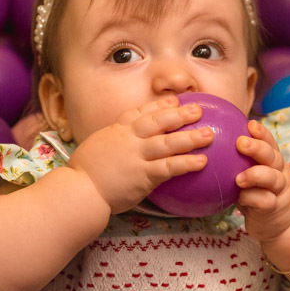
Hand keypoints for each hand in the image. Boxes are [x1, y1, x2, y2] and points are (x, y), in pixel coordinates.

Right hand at [67, 96, 213, 214]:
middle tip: (199, 110)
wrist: (80, 190)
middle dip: (180, 115)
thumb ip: (113, 142)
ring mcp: (137, 156)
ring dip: (190, 137)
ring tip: (209, 134)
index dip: (159, 106)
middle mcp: (129, 139)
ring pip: (168, 143)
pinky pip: (170, 167)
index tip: (174, 100)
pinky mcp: (144, 176)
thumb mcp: (97, 146)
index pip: (140, 113)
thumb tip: (124, 143)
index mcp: (117, 131)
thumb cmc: (84, 172)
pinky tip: (201, 161)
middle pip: (159, 122)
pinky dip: (186, 163)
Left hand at [235, 119, 289, 241]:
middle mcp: (280, 172)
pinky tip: (241, 198)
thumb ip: (239, 162)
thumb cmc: (259, 194)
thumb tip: (208, 144)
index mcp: (273, 161)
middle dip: (257, 148)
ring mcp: (280, 191)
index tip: (249, 124)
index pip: (270, 143)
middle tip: (240, 143)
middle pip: (272, 156)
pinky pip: (266, 201)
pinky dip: (253, 198)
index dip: (261, 133)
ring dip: (255, 175)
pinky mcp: (275, 208)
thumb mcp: (251, 177)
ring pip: (272, 178)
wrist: (282, 225)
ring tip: (239, 178)